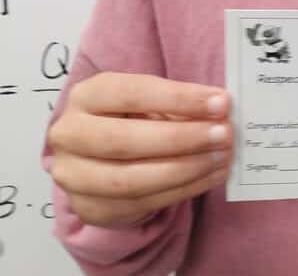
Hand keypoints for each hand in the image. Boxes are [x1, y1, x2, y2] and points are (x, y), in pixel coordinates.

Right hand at [47, 72, 231, 226]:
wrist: (97, 155)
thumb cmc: (130, 115)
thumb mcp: (146, 99)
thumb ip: (176, 103)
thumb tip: (220, 109)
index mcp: (86, 95)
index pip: (133, 92)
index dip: (179, 98)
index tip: (220, 102)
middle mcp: (69, 135)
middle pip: (125, 140)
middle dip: (181, 138)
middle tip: (223, 134)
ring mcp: (73, 176)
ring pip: (130, 179)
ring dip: (185, 169)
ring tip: (221, 158)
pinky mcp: (89, 209)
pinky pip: (140, 203)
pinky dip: (181, 191)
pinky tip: (210, 176)